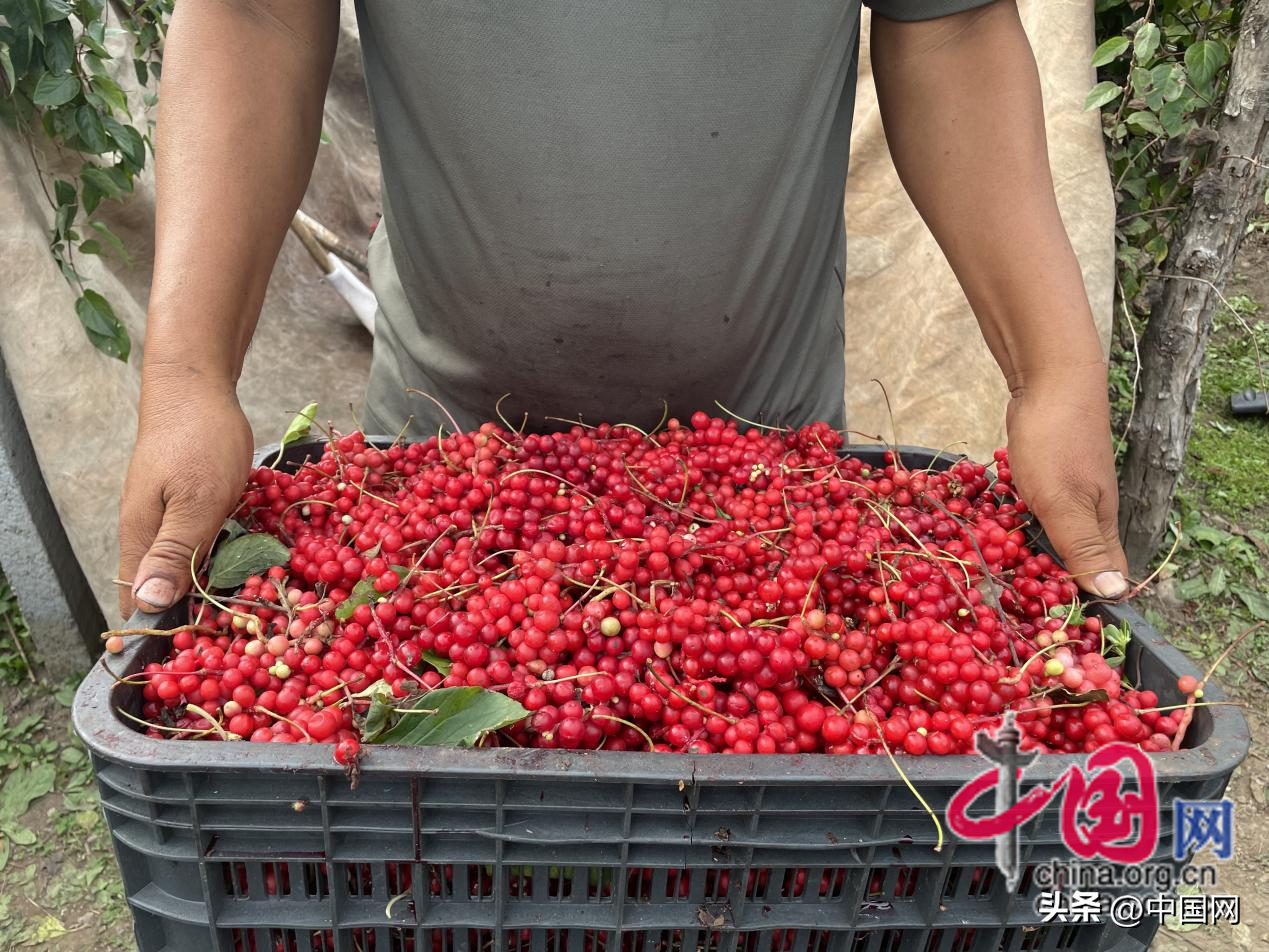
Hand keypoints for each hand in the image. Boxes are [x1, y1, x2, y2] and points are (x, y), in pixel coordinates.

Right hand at [118, 370, 253, 616]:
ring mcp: (171, 521)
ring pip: (193, 569)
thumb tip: (148, 604)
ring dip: (222, 585)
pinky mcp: (192, 507)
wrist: (198, 389)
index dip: (171, 632)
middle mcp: (150, 538)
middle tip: (250, 628)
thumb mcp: (195, 501)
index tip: (212, 649)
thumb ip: (174, 553)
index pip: (142, 606)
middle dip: (205, 613)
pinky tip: (260, 562)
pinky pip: (210, 544)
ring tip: (261, 604)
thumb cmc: (197, 441)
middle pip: (170, 593)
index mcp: (141, 542)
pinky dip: (233, 555)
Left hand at [1005, 363, 1129, 599]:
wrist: (1050, 378)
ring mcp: (1069, 491)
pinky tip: (994, 529)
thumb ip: (1083, 547)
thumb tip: (1114, 594)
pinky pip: (1033, 511)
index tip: (1046, 626)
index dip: (1081, 604)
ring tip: (995, 574)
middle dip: (1046, 583)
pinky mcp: (1047, 475)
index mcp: (1101, 525)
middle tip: (1009, 605)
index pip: (1103, 579)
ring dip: (1027, 554)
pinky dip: (1015, 524)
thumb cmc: (1056, 441)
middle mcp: (1090, 512)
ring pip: (1051, 535)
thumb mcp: (1063, 502)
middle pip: (1075, 561)